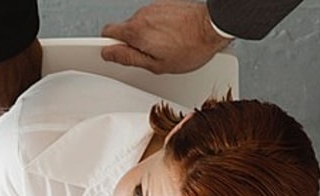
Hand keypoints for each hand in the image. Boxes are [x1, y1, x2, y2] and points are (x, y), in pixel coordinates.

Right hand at [101, 0, 232, 73]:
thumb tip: (109, 53)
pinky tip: (172, 36)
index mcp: (135, 31)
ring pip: (140, 23)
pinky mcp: (165, 4)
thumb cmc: (190, 48)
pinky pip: (154, 17)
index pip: (106, 33)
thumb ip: (128, 58)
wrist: (213, 28)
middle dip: (132, 42)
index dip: (109, 45)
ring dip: (147, 35)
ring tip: (166, 46)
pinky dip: (158, 27)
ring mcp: (154, 7)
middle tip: (148, 55)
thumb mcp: (156, 65)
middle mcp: (141, 14)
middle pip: (125, 29)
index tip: (113, 53)